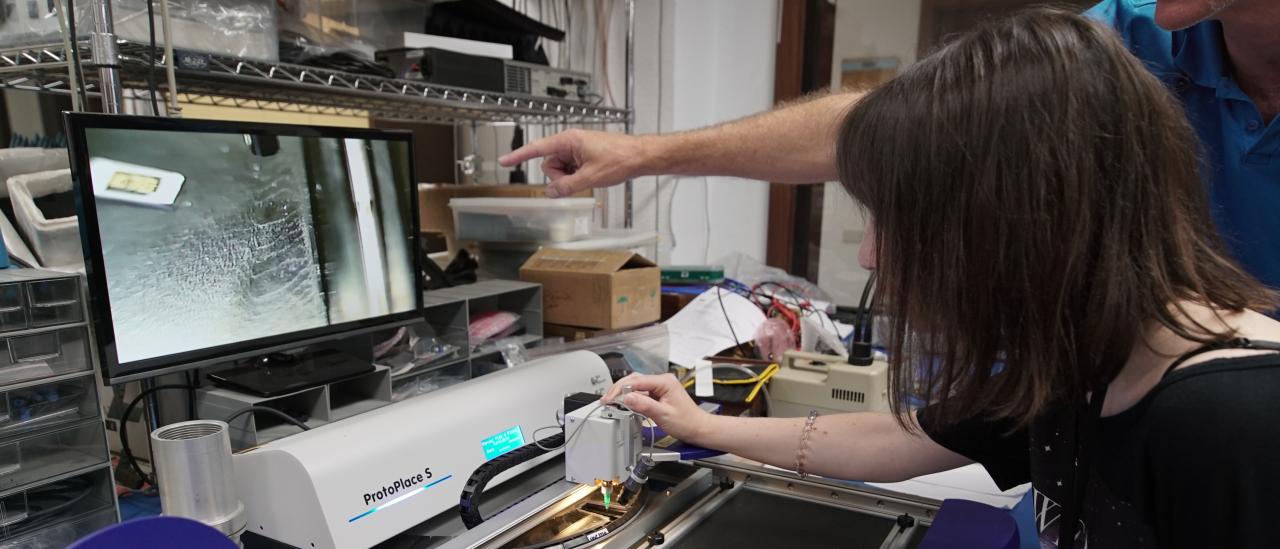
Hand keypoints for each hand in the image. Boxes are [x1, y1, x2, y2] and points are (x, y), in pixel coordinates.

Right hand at [498, 129, 649, 197]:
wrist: (639, 156)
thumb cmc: (620, 158)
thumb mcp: (590, 178)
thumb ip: (566, 187)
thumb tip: (551, 193)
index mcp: (568, 141)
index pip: (536, 149)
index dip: (518, 156)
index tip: (503, 160)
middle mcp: (570, 142)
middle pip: (549, 165)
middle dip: (559, 177)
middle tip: (579, 179)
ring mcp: (577, 149)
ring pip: (560, 169)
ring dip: (569, 178)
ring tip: (589, 176)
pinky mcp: (583, 155)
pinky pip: (571, 169)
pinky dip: (577, 176)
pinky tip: (592, 175)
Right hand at [602, 373, 712, 443]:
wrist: (698, 428)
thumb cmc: (687, 422)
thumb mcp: (663, 415)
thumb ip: (644, 405)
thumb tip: (627, 398)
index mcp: (665, 382)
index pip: (637, 381)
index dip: (620, 389)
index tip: (610, 398)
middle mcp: (662, 381)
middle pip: (634, 380)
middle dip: (619, 389)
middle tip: (607, 400)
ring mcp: (660, 387)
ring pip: (636, 385)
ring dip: (623, 393)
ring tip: (612, 401)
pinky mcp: (658, 394)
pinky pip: (641, 392)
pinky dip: (631, 398)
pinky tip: (624, 403)